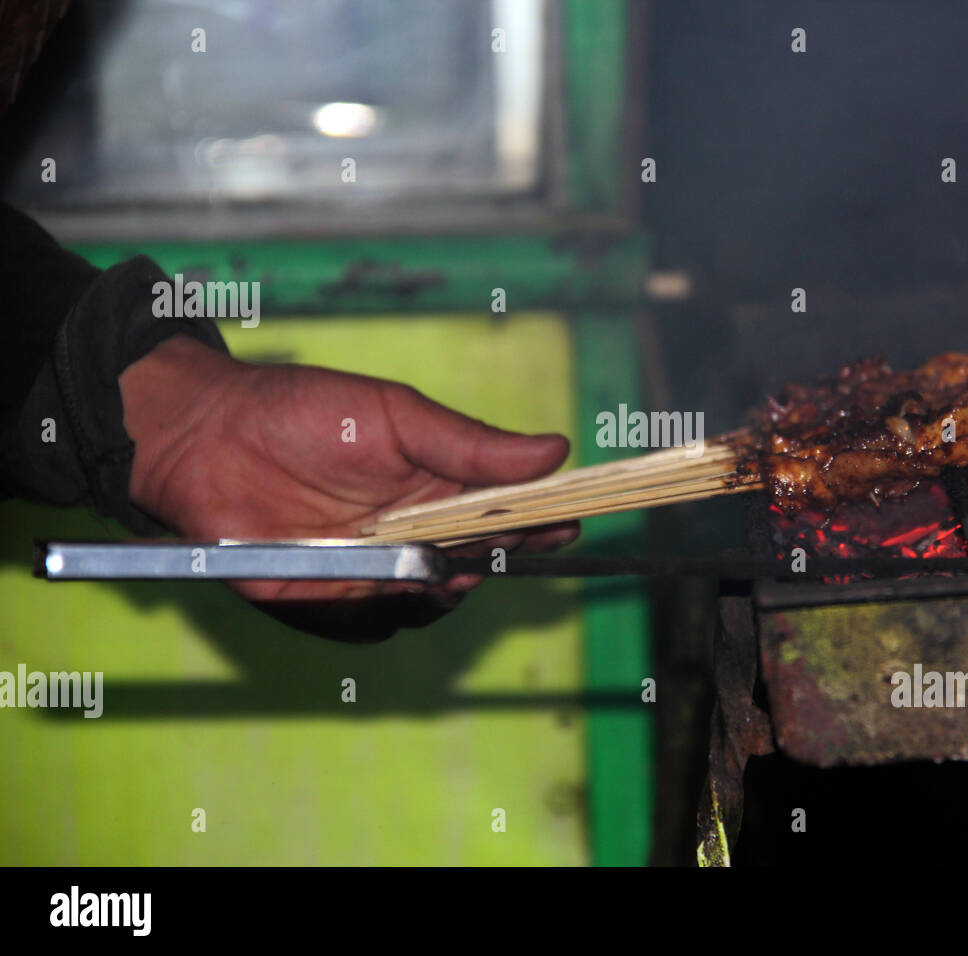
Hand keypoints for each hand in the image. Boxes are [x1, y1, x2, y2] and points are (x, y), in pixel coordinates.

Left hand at [119, 335, 577, 639]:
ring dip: (451, 582)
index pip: (506, 509)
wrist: (203, 439)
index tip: (567, 523)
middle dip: (501, 554)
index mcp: (439, 481)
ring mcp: (376, 564)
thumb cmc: (302, 411)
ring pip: (436, 593)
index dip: (541, 520)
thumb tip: (557, 450)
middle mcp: (414, 527)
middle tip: (507, 542)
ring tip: (452, 561)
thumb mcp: (397, 416)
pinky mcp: (331, 595)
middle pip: (480, 557)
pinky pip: (376, 615)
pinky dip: (392, 604)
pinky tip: (397, 581)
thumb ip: (472, 443)